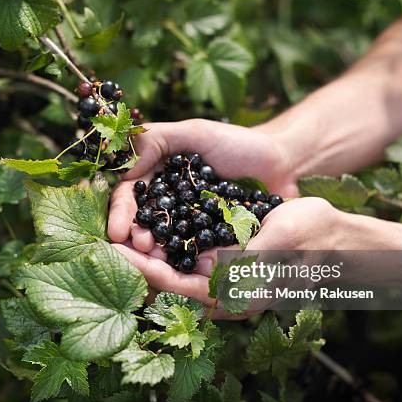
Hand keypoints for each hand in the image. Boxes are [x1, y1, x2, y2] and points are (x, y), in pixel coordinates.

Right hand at [107, 118, 298, 251]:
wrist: (283, 164)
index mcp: (157, 178)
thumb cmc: (239, 143)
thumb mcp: (195, 132)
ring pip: (165, 242)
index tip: (118, 231)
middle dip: (137, 237)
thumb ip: (156, 139)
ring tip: (155, 260)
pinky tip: (181, 269)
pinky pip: (194, 254)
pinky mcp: (210, 243)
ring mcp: (189, 226)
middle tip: (141, 248)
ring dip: (156, 254)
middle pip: (143, 224)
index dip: (122, 213)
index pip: (129, 196)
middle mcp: (168, 204)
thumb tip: (123, 167)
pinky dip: (185, 262)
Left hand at [113, 197, 343, 317]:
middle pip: (168, 284)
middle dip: (137, 265)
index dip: (145, 271)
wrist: (333, 234)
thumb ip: (243, 259)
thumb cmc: (313, 237)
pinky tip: (147, 226)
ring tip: (117, 233)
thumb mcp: (281, 241)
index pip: (179, 289)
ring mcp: (223, 279)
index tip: (117, 252)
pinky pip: (186, 257)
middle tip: (105, 242)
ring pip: (174, 270)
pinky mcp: (223, 262)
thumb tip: (201, 270)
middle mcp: (224, 294)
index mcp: (237, 298)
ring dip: (147, 254)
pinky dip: (164, 244)